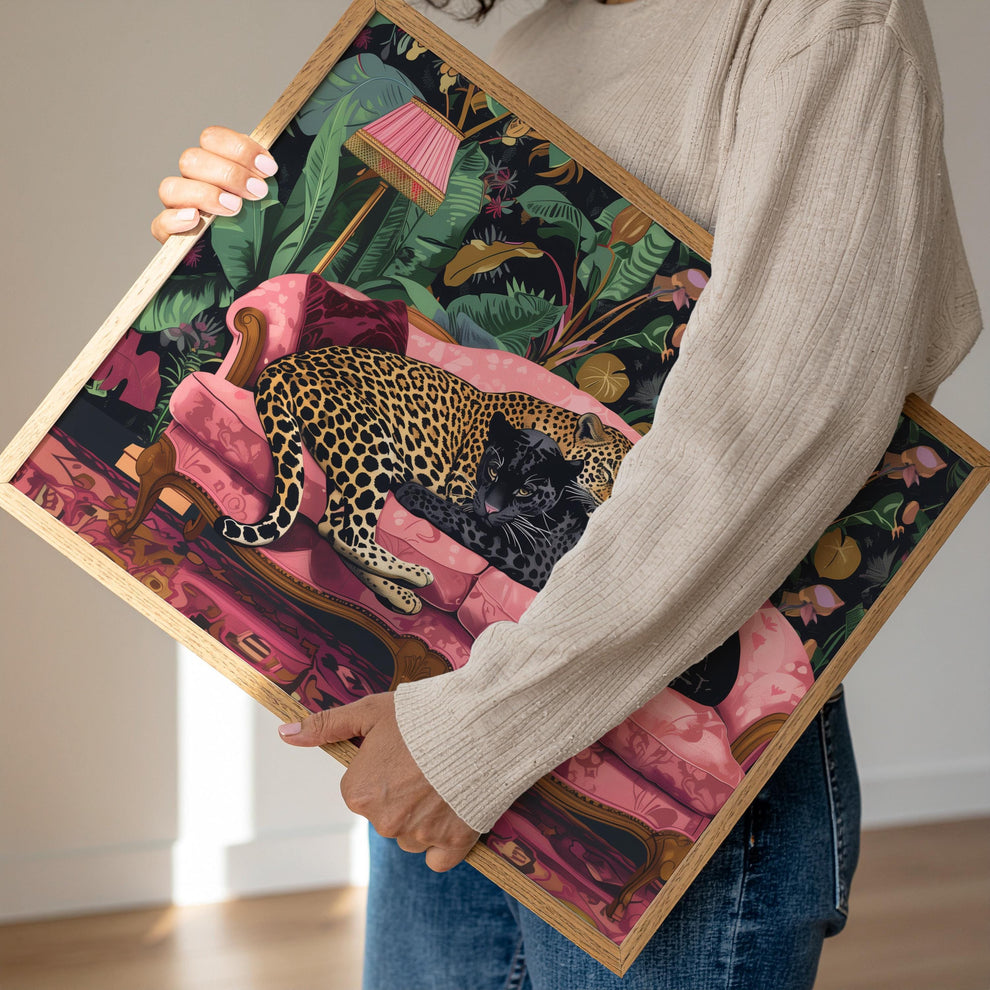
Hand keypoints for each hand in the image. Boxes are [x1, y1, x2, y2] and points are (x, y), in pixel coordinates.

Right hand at [151, 126, 277, 242]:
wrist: (255, 266)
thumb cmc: (266, 229)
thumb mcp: (273, 203)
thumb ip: (269, 181)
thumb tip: (278, 167)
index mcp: (215, 164)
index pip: (212, 138)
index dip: (239, 148)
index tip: (269, 168)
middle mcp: (193, 182)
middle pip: (192, 160)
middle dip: (229, 173)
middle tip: (258, 191)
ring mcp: (179, 208)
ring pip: (172, 187)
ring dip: (205, 194)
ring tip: (235, 208)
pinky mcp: (171, 236)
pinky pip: (160, 223)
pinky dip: (175, 219)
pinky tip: (195, 220)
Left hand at [278, 693, 479, 871]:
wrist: (480, 726)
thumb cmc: (423, 715)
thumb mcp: (371, 711)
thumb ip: (326, 726)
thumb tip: (284, 732)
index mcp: (359, 792)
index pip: (359, 790)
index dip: (381, 769)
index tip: (400, 752)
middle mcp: (383, 822)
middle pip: (385, 814)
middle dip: (401, 794)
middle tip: (425, 762)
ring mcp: (419, 836)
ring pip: (410, 835)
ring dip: (422, 816)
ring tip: (444, 779)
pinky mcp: (453, 844)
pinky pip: (437, 858)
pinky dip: (443, 842)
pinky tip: (452, 811)